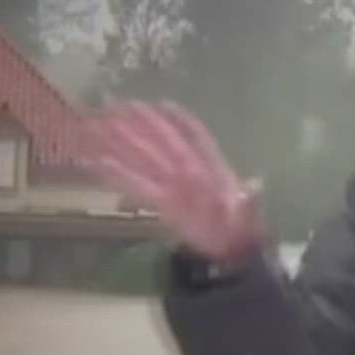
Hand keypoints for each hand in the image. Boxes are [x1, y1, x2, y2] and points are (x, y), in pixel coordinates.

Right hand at [88, 99, 262, 264]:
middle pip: (163, 142)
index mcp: (212, 168)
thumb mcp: (248, 215)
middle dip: (142, 125)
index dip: (181, 120)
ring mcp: (173, 185)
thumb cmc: (240, 228)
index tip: (162, 103)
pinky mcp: (161, 202)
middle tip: (117, 107)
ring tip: (100, 126)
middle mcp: (189, 170)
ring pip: (146, 159)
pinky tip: (99, 164)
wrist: (228, 251)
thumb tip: (254, 187)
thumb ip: (248, 201)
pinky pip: (137, 184)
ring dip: (124, 143)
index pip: (196, 137)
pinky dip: (119, 174)